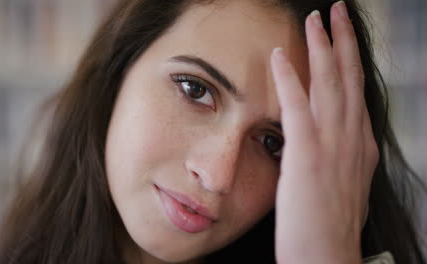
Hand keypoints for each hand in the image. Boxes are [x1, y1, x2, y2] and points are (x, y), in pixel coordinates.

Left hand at [270, 2, 378, 263]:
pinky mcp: (307, 155)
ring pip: (329, 84)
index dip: (351, 61)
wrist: (328, 258)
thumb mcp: (343, 184)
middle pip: (348, 79)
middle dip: (342, 41)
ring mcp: (331, 144)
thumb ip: (340, 157)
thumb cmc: (329, 226)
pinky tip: (282, 55)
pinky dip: (290, 79)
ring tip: (316, 19)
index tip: (344, 39)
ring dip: (322, 47)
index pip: (355, 92)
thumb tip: (330, 142)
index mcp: (359, 146)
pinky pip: (297, 108)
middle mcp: (351, 138)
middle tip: (337, 11)